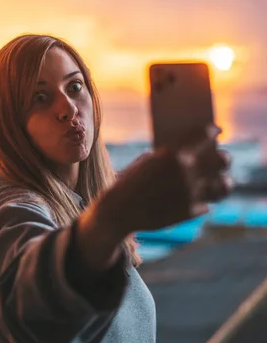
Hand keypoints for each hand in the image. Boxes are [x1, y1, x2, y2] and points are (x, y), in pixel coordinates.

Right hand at [86, 124, 231, 239]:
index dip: (212, 131)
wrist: (119, 211)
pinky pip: (206, 204)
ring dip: (223, 182)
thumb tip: (191, 153)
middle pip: (221, 160)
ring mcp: (191, 193)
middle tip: (220, 157)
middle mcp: (187, 172)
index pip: (204, 134)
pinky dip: (203, 201)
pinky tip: (199, 199)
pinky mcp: (190, 212)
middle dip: (222, 157)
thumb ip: (170, 157)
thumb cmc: (129, 183)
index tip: (217, 130)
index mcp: (174, 153)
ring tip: (221, 181)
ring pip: (224, 186)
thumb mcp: (147, 162)